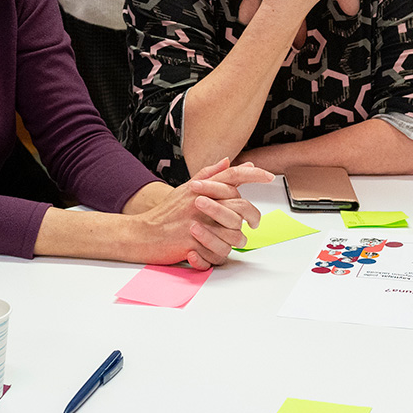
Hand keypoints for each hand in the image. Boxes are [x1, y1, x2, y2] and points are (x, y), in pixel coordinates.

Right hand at [125, 158, 269, 268]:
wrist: (143, 234)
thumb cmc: (166, 213)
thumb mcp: (185, 189)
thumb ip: (208, 175)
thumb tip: (228, 160)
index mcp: (202, 189)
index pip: (233, 175)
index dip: (253, 174)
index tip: (268, 176)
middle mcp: (202, 203)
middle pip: (241, 206)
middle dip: (253, 216)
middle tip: (255, 223)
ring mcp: (199, 223)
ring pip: (235, 233)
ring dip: (236, 238)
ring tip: (229, 238)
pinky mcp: (195, 243)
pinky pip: (221, 252)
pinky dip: (221, 253)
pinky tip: (215, 248)